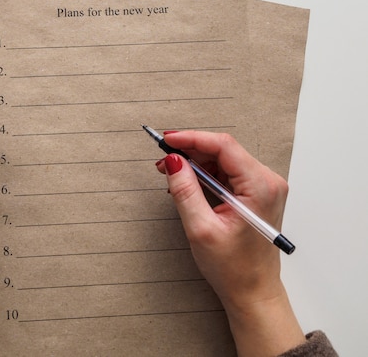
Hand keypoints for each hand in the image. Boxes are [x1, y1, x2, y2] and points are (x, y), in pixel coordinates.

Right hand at [156, 131, 304, 355]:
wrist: (252, 292)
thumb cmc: (234, 269)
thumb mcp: (201, 229)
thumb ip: (185, 191)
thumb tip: (173, 162)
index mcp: (260, 187)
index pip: (224, 146)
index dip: (192, 138)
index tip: (167, 140)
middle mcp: (267, 182)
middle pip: (223, 150)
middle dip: (190, 150)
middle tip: (163, 158)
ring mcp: (263, 187)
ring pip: (223, 160)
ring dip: (195, 162)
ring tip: (170, 172)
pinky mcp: (255, 193)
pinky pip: (227, 172)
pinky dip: (205, 173)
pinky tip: (187, 181)